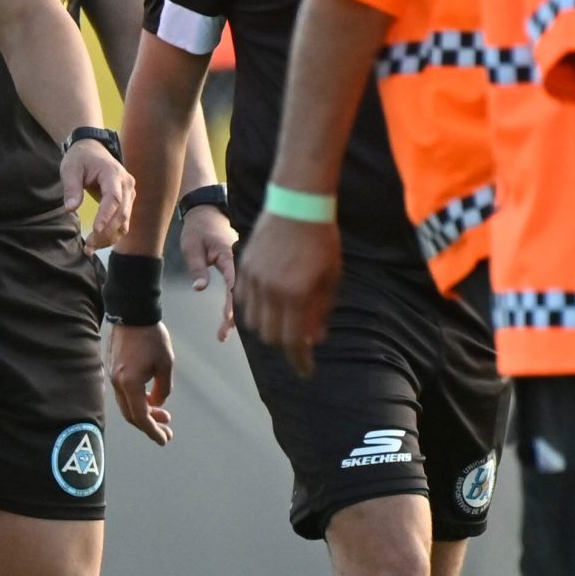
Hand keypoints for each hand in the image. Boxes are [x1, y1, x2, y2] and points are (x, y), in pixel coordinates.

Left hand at [62, 140, 134, 249]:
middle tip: (88, 246)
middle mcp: (126, 185)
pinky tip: (97, 244)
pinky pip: (123, 222)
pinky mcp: (127, 202)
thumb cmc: (80, 158)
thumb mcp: (70, 169)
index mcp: (113, 174)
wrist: (92, 149)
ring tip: (90, 249)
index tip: (96, 230)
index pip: (114, 198)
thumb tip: (70, 208)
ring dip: (109, 237)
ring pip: (124, 221)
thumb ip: (71, 188)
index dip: (106, 215)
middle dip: (106, 232)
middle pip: (122, 213)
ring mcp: (129, 194)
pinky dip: (112, 235)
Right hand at [104, 319, 176, 444]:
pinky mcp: (114, 370)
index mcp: (129, 384)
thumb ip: (163, 388)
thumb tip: (158, 403)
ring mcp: (113, 376)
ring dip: (145, 412)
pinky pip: (125, 393)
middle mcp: (117, 383)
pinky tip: (151, 398)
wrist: (132, 313)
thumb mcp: (166, 363)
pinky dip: (138, 401)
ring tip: (164, 415)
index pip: (141, 417)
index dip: (153, 431)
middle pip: (131, 415)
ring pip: (127, 404)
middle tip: (167, 431)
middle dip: (149, 425)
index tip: (165, 440)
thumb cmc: (151, 336)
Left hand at [180, 203, 239, 341]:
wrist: (207, 211)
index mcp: (229, 255)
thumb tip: (200, 289)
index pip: (232, 282)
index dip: (231, 302)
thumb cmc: (198, 228)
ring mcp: (239, 265)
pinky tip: (230, 319)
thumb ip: (197, 268)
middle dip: (232, 316)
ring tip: (223, 334)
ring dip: (234, 313)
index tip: (227, 319)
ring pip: (241, 293)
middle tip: (221, 335)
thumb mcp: (192, 247)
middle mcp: (238, 262)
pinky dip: (235, 303)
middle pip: (240, 293)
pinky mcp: (236, 267)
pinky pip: (239, 287)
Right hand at [235, 213, 339, 375]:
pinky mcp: (244, 267)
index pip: (295, 341)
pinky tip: (269, 303)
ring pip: (254, 321)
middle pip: (272, 336)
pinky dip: (254, 309)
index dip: (300, 361)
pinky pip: (242, 300)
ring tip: (285, 320)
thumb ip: (322, 310)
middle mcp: (273, 291)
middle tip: (300, 341)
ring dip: (270, 328)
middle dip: (287, 345)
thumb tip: (316, 338)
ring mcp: (255, 279)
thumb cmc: (321, 240)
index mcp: (298, 295)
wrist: (297, 204)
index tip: (306, 371)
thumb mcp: (331, 277)